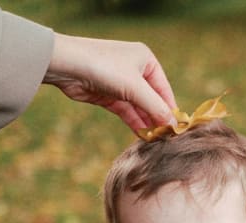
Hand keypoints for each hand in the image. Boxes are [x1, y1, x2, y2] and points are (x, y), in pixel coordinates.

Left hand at [43, 33, 176, 131]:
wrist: (68, 65)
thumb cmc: (105, 68)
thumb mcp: (135, 88)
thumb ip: (155, 107)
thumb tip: (173, 124)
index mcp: (145, 60)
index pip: (164, 88)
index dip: (170, 108)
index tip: (177, 128)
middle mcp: (134, 70)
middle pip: (151, 98)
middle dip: (157, 117)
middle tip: (166, 138)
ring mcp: (120, 83)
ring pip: (138, 106)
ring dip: (146, 122)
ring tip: (155, 140)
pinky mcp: (108, 95)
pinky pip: (125, 111)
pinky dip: (133, 122)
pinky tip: (142, 135)